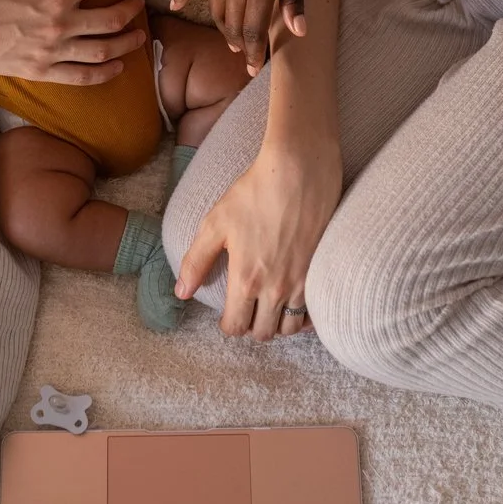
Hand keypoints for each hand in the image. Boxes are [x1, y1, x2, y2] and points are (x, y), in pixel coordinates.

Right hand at [0, 0, 149, 82]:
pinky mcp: (39, 71)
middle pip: (112, 18)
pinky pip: (81, 77)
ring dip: (127, 42)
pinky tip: (118, 66)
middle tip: (139, 1)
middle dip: (131, 8)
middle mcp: (60, 26)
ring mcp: (51, 53)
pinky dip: (105, 73)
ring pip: (104, 51)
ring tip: (139, 34)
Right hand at [171, 0, 305, 73]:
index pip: (253, 30)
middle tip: (245, 57)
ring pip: (215, 9)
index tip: (254, 68)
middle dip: (238, 45)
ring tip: (230, 40)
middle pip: (232, 24)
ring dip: (222, 27)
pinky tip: (174, 4)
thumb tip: (297, 31)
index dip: (253, 52)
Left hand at [174, 139, 341, 338]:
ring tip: (269, 308)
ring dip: (277, 324)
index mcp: (246, 279)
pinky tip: (293, 303)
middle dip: (251, 327)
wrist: (299, 170)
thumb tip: (182, 292)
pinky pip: (313, 312)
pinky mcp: (321, 272)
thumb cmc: (254, 193)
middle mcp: (276, 288)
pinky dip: (303, 317)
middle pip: (263, 333)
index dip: (227, 324)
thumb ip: (195, 261)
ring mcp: (302, 282)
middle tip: (247, 310)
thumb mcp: (215, 223)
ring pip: (290, 329)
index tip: (227, 314)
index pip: (235, 326)